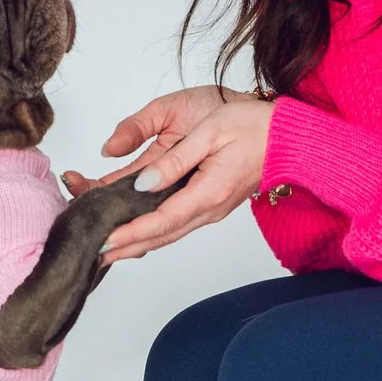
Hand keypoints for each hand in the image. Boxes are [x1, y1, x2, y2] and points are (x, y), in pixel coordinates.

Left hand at [79, 87, 273, 262]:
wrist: (289, 137)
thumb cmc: (252, 127)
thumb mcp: (209, 133)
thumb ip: (174, 160)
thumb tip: (143, 183)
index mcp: (207, 193)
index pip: (159, 221)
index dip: (128, 233)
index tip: (102, 240)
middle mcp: (208, 209)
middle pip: (159, 236)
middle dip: (125, 246)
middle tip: (93, 252)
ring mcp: (210, 209)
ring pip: (167, 233)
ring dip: (136, 242)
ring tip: (106, 246)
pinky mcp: (210, 204)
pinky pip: (176, 224)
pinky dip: (151, 231)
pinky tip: (134, 231)